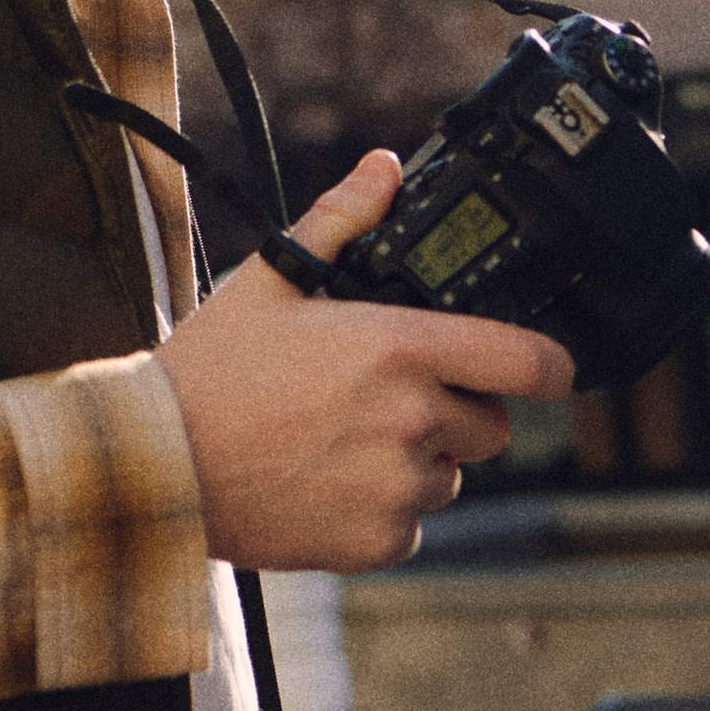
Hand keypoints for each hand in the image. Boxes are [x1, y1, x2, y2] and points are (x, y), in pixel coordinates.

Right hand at [155, 153, 572, 572]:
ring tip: (342, 442)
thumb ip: (340, 221)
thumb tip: (384, 169)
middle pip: (491, 424)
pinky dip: (382, 511)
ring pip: (448, 475)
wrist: (159, 466)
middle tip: (388, 398)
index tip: (545, 369)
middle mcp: (412, 419)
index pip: (527, 362)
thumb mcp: (270, 281)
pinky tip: (326, 482)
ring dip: (418, 461)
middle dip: (457, 410)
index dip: (550, 365)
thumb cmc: (210, 372)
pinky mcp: (378, 541)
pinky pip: (410, 525)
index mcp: (397, 348)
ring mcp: (398, 487)